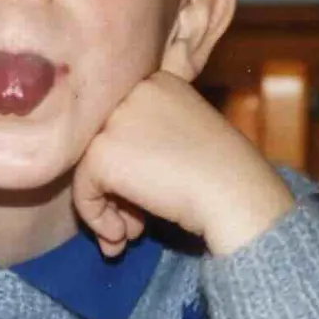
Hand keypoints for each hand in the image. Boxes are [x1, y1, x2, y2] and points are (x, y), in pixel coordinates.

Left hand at [73, 71, 294, 256]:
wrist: (235, 193)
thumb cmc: (225, 173)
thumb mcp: (186, 137)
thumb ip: (148, 143)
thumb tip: (111, 179)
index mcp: (156, 82)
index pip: (122, 125)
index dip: (131, 165)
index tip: (150, 194)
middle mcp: (131, 91)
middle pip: (104, 145)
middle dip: (115, 191)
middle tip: (134, 223)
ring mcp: (113, 120)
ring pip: (89, 168)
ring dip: (107, 208)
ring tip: (127, 236)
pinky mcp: (101, 151)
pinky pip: (84, 191)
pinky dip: (97, 218)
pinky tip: (121, 236)